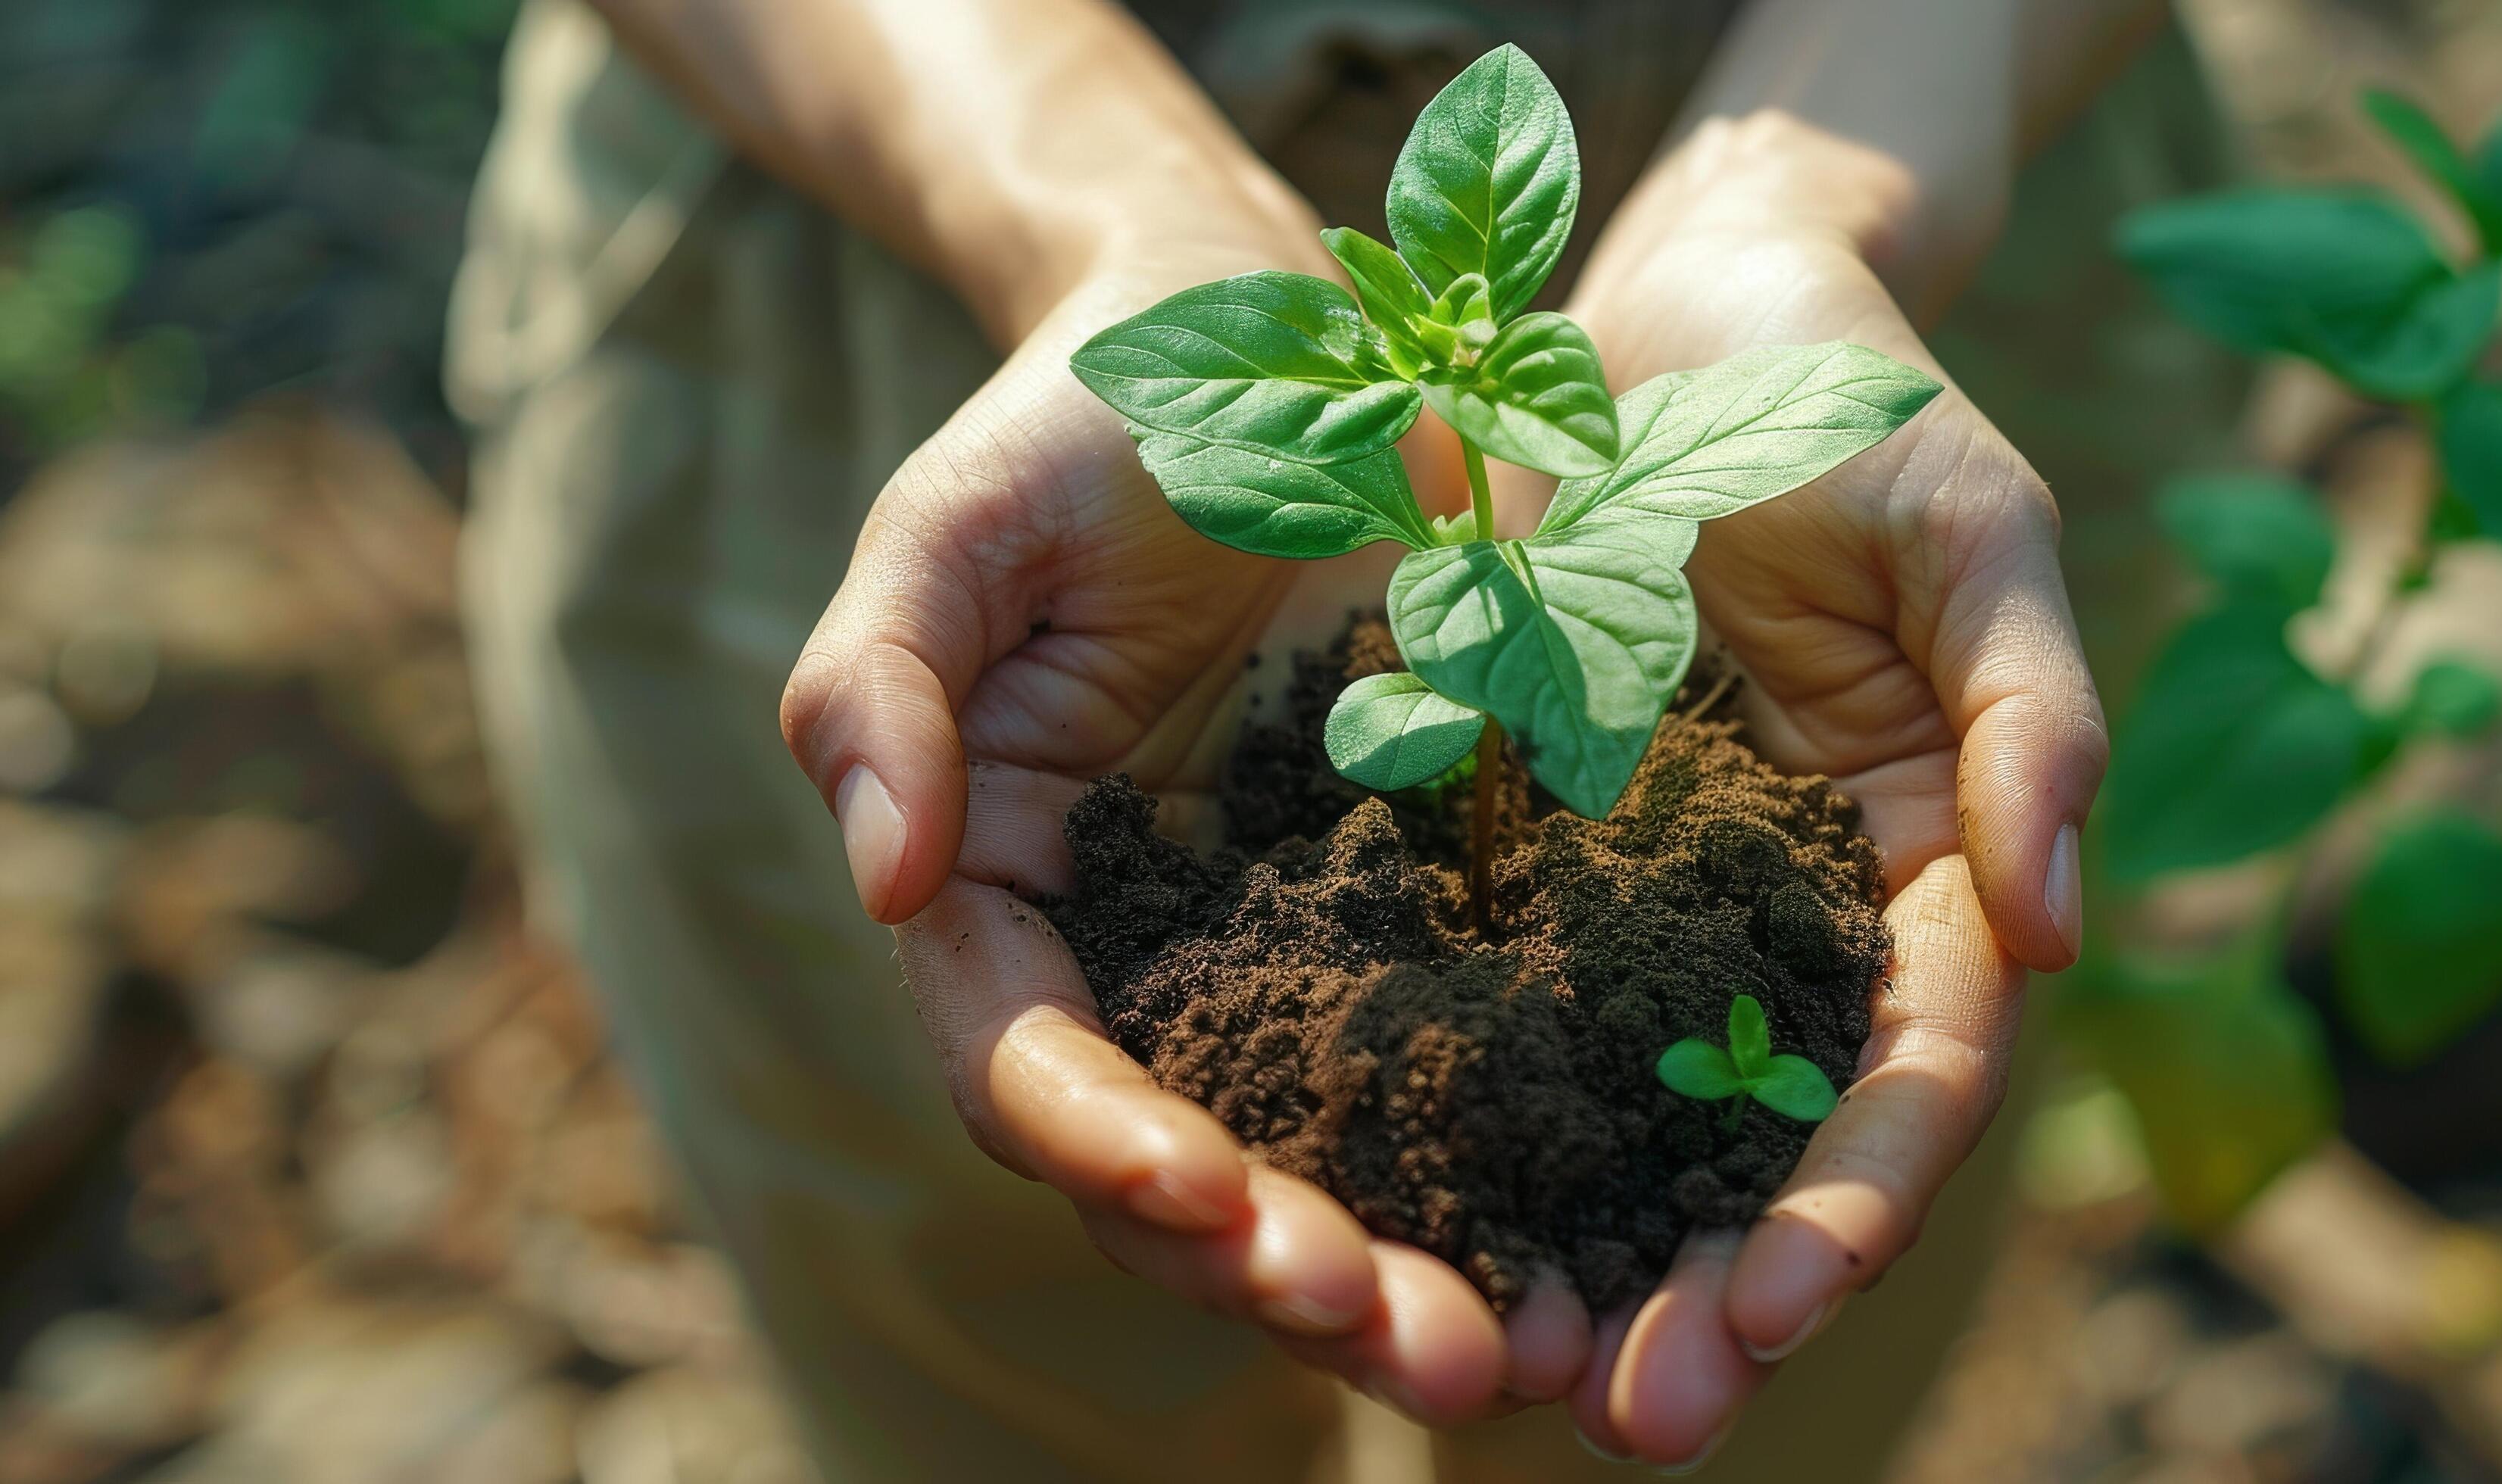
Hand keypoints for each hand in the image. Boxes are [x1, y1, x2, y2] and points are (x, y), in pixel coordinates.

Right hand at [778, 227, 1597, 1424]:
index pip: (1029, 1064)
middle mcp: (1152, 962)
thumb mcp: (960, 522)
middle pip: (1189, 1172)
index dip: (1104, 1146)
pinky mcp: (1443, 922)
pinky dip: (1533, 1172)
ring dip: (1411, 1277)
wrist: (1292, 348)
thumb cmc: (1094, 417)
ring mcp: (1300, 957)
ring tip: (1511, 1361)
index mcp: (1015, 894)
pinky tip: (1620, 1243)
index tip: (1203, 1190)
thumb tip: (880, 877)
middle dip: (1284, 1272)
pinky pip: (1482, 1073)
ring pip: (1338, 1165)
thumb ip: (883, 687)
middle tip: (1416, 1347)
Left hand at [1543, 115, 2108, 1465]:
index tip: (1774, 1301)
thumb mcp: (1970, 527)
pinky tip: (1377, 1216)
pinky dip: (1450, 1122)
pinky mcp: (1522, 854)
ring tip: (1489, 1373)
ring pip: (1619, 1116)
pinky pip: (1485, 1009)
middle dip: (1714, 1291)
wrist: (1672, 318)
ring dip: (1570, 1253)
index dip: (1857, 1196)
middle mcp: (1787, 914)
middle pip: (1766, 1143)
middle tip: (1635, 1421)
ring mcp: (1651, 897)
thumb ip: (2023, 713)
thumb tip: (2060, 921)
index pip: (1913, 1068)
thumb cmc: (1851, 397)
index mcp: (1922, 861)